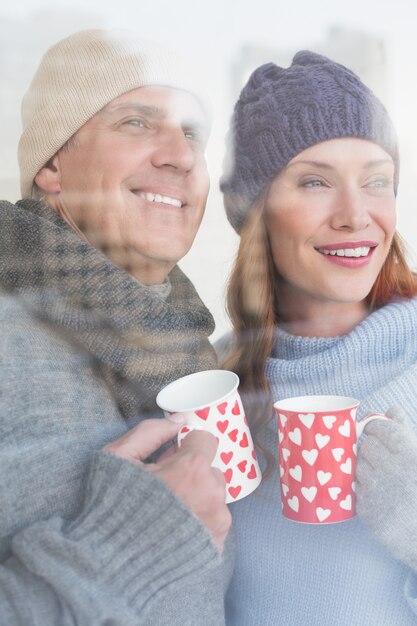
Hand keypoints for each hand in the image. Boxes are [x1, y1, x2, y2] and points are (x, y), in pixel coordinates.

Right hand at [103, 418, 230, 551]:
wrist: (110, 563)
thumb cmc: (112, 506)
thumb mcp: (118, 457)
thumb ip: (150, 432)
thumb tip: (177, 421)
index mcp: (192, 468)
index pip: (205, 440)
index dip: (186, 446)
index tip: (171, 459)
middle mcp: (212, 493)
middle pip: (210, 469)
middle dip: (192, 473)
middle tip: (166, 488)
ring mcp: (217, 521)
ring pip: (213, 495)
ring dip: (197, 497)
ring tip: (169, 512)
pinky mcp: (217, 544)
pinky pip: (214, 520)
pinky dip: (199, 521)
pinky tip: (175, 530)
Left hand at [356, 406, 416, 570]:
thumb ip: (406, 432)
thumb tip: (391, 409)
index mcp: (410, 456)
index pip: (378, 428)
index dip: (374, 427)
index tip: (374, 430)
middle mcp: (392, 472)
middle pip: (365, 446)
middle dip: (371, 448)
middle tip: (381, 457)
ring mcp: (378, 493)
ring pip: (358, 467)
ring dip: (366, 469)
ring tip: (383, 479)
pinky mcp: (368, 513)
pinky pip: (356, 489)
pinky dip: (364, 490)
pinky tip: (379, 496)